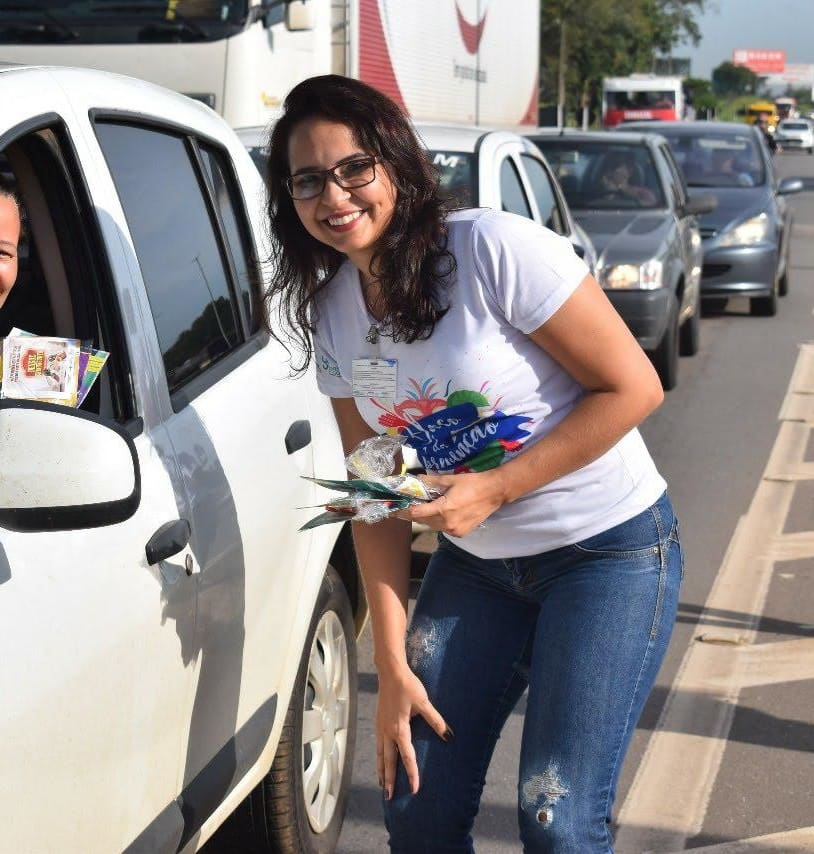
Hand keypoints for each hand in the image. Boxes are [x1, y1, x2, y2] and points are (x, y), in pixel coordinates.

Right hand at [376, 665, 450, 798]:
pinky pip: (378, 744)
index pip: (407, 757)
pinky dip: (379, 756)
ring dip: (381, 769)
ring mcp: (381, 726)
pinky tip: (380, 758)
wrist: (390, 671)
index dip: (412, 774)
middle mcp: (387, 731)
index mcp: (399, 729)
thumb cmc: (408, 686)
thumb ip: (436, 721)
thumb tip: (449, 736)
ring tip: (382, 783)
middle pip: (388, 760)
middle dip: (389, 779)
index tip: (415, 789)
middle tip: (389, 796)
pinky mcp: (379, 720)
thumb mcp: (424, 702)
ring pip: (380, 754)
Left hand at [397, 470, 506, 536]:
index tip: (391, 510)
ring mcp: (455, 531)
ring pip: (432, 526)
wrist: (495, 492)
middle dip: (412, 513)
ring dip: (426, 517)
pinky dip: (438, 522)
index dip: (402, 512)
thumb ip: (431, 482)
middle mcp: (447, 524)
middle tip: (404, 506)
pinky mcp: (461, 533)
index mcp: (443, 509)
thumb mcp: (450, 479)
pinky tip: (439, 512)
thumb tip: (415, 480)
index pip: (416, 513)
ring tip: (422, 507)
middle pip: (422, 520)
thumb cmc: (473, 483)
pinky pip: (443, 529)